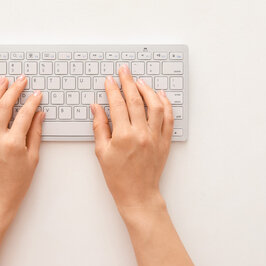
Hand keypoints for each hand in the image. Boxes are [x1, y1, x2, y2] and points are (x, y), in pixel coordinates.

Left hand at [0, 75, 44, 215]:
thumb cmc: (16, 184)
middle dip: (14, 90)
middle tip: (21, 80)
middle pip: (5, 107)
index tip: (36, 94)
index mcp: (14, 143)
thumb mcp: (32, 159)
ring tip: (3, 81)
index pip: (24, 115)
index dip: (32, 102)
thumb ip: (35, 134)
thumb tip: (39, 115)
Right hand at [91, 64, 173, 208]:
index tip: (109, 81)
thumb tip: (97, 107)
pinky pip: (169, 118)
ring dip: (147, 90)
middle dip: (128, 82)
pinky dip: (166, 104)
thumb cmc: (117, 176)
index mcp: (123, 136)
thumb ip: (100, 127)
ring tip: (140, 82)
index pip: (117, 105)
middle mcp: (141, 134)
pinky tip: (160, 95)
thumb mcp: (101, 152)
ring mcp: (155, 137)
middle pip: (136, 100)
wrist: (137, 194)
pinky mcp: (165, 141)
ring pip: (155, 105)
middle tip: (124, 71)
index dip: (112, 90)